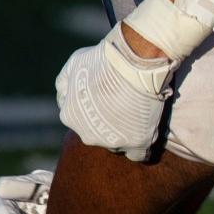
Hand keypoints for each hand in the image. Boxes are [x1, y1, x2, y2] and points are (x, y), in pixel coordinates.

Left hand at [55, 24, 176, 160]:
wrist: (133, 60)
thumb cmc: (104, 59)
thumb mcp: (74, 65)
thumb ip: (65, 85)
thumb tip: (66, 97)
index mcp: (70, 116)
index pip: (82, 121)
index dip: (98, 111)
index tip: (111, 101)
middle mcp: (88, 134)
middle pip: (99, 135)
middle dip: (110, 125)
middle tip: (127, 107)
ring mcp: (113, 141)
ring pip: (118, 144)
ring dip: (126, 133)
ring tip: (140, 116)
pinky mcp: (137, 142)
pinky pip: (139, 154)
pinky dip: (143, 145)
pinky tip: (148, 133)